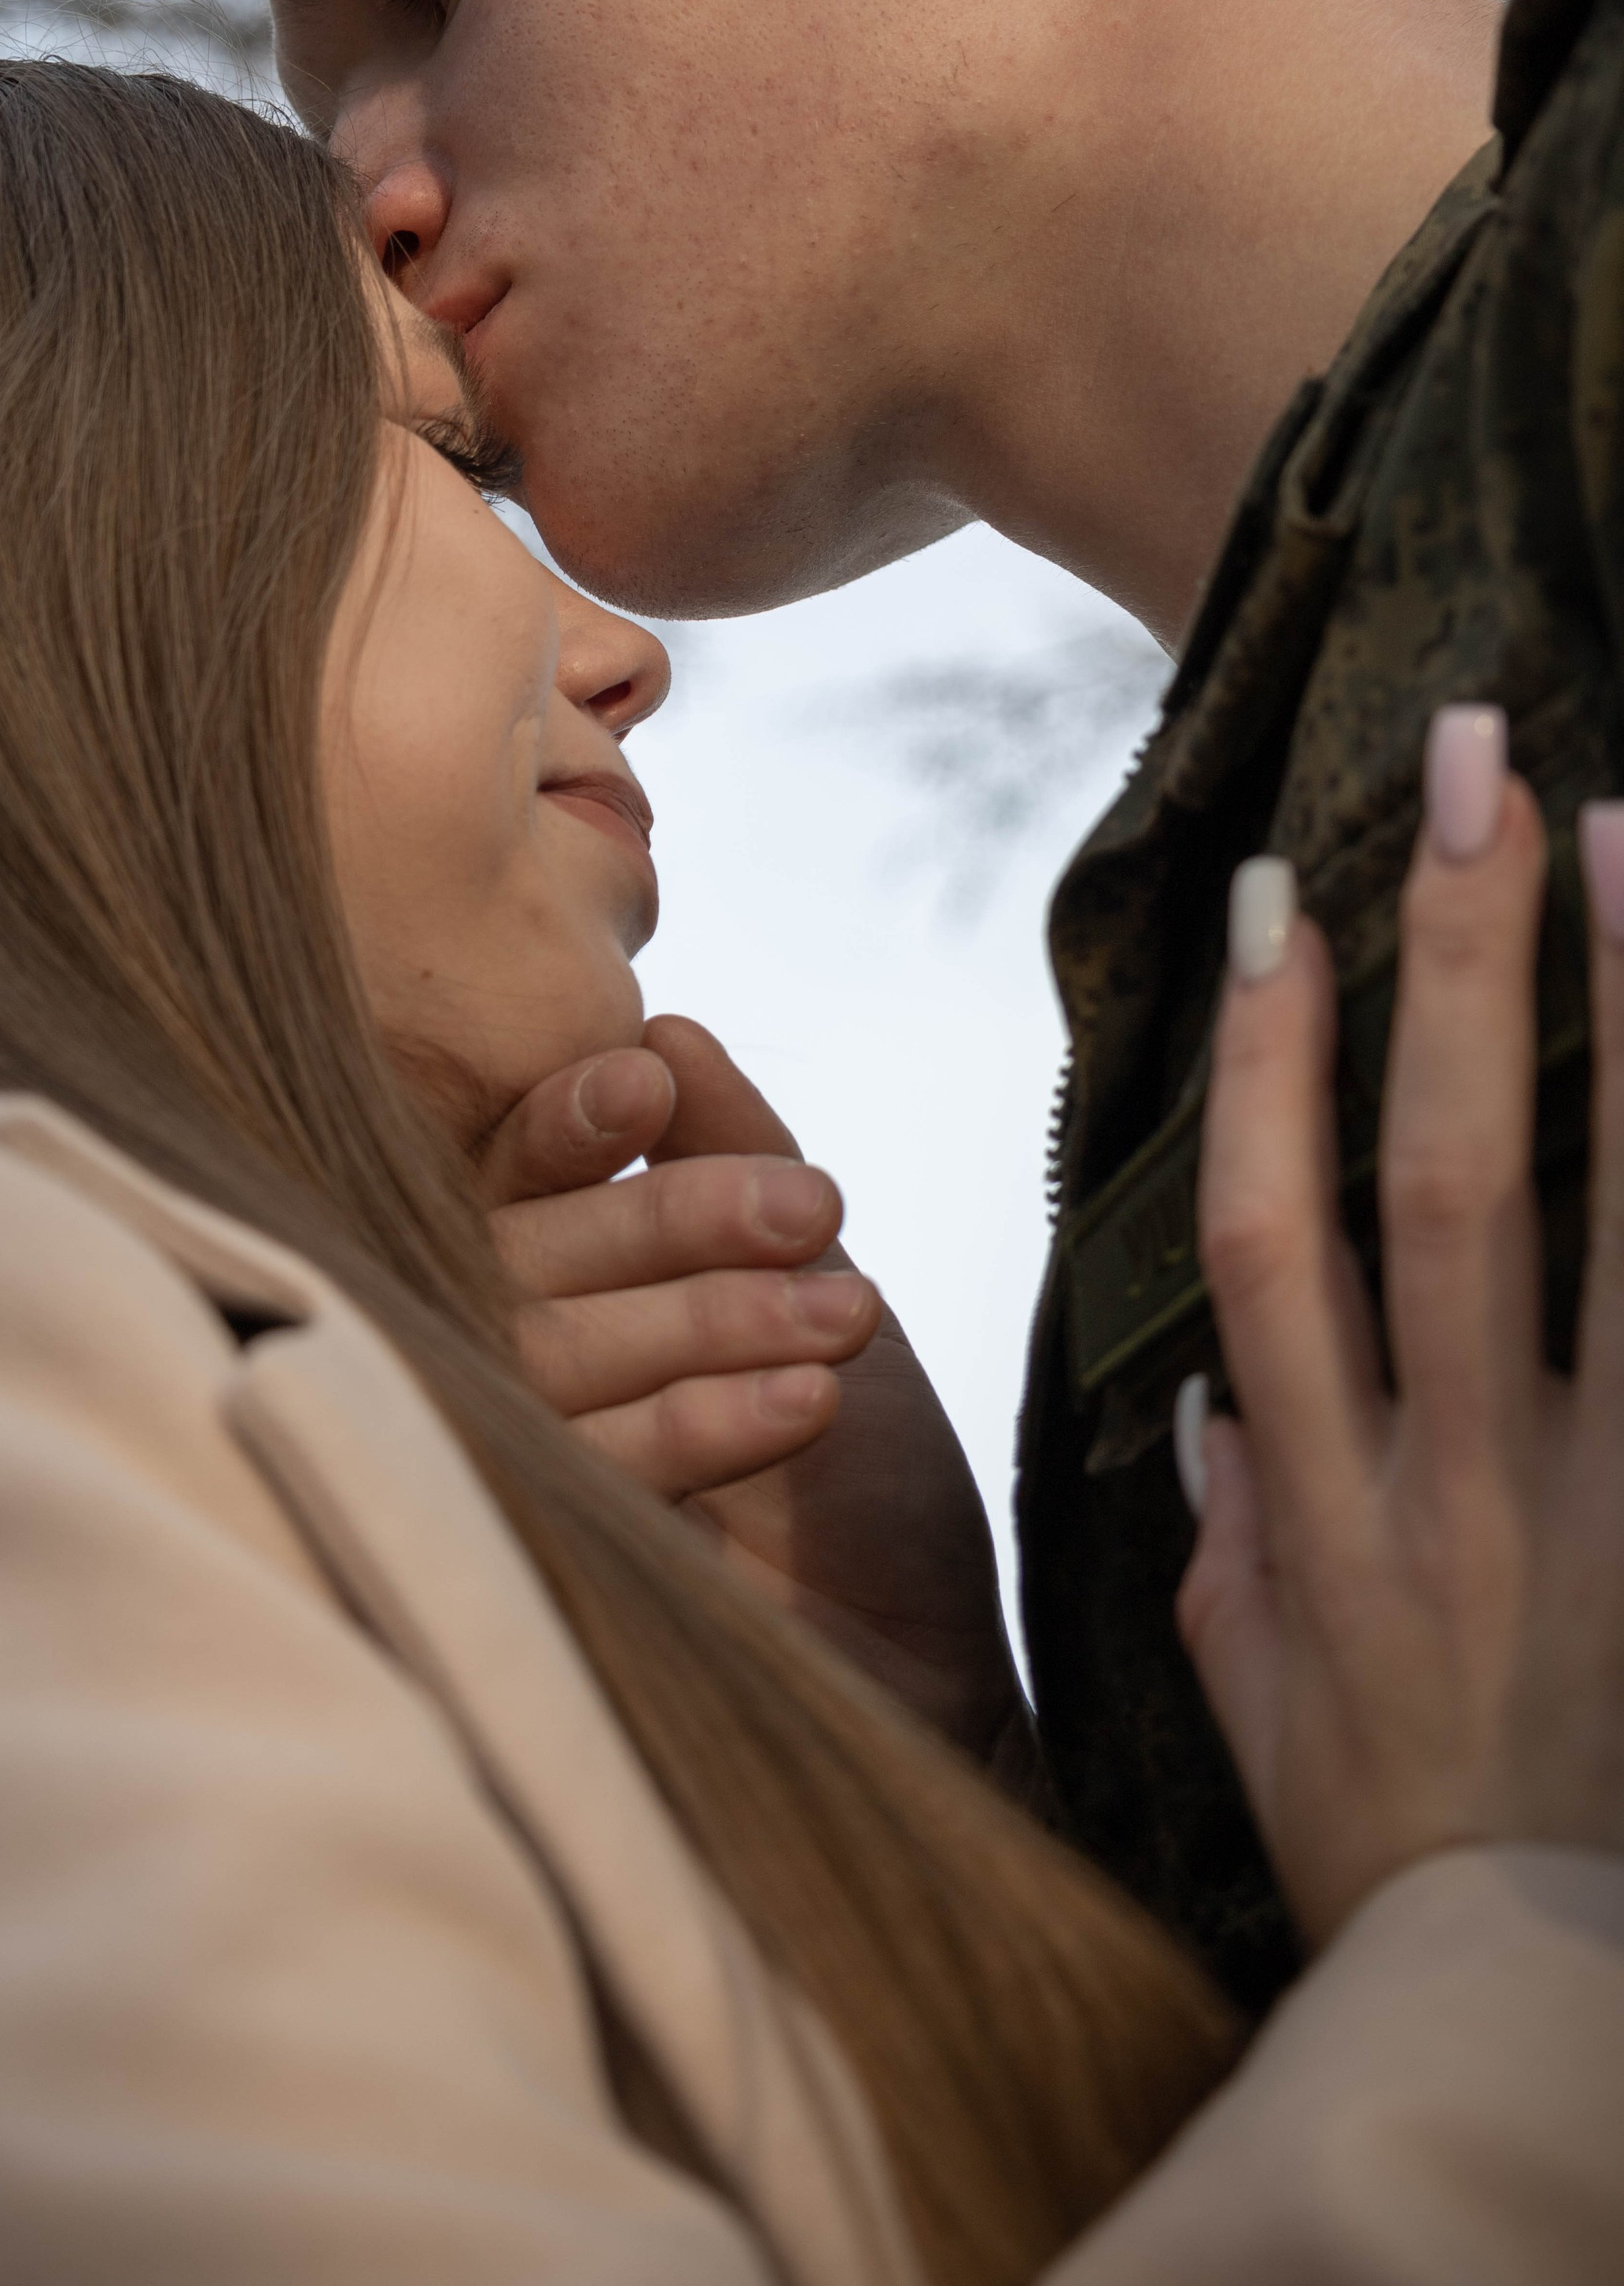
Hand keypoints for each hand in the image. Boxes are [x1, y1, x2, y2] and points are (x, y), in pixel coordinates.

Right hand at [485, 1015, 1027, 1768]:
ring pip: (551, 1357)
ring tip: (846, 1316)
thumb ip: (731, 1146)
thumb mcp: (810, 1273)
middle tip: (814, 1213)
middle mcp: (510, 1364)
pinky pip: (588, 1468)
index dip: (565, 1128)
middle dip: (672, 1220)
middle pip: (527, 1260)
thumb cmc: (863, 1465)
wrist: (925, 1662)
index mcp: (557, 1286)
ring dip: (704, 1319)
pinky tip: (802, 1401)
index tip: (644, 1088)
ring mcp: (514, 1468)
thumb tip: (667, 1026)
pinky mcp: (541, 1562)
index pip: (512, 1180)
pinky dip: (698, 1421)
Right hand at [1182, 715, 1623, 1946]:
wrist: (1520, 2025)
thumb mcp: (1256, 1701)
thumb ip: (1224, 1542)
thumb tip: (1202, 1398)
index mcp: (1321, 1505)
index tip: (1283, 893)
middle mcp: (1452, 1483)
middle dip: (1447, 962)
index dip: (1267, 1052)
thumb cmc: (1386, 1850)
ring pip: (1595, 1235)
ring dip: (1612, 1025)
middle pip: (1436, 1182)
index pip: (1268, 1233)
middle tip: (1474, 760)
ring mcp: (1586, 1510)